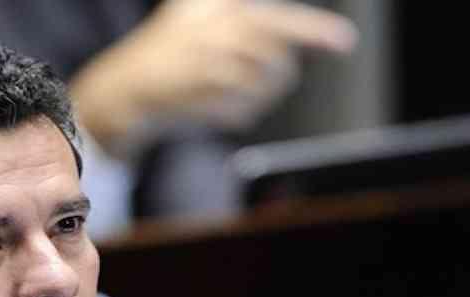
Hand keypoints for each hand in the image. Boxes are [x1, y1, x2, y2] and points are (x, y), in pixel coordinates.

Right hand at [70, 0, 356, 154]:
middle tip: (268, 78)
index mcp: (219, 8)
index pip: (278, 19)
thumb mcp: (193, 7)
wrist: (124, 85)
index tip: (346, 42)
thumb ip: (229, 3)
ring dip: (259, 95)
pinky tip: (221, 108)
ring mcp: (205, 62)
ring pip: (261, 85)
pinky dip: (238, 113)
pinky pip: (240, 109)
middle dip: (278, 74)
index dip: (315, 29)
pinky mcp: (197, 92)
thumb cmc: (166, 46)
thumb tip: (286, 27)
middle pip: (276, 59)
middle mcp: (215, 30)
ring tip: (238, 94)